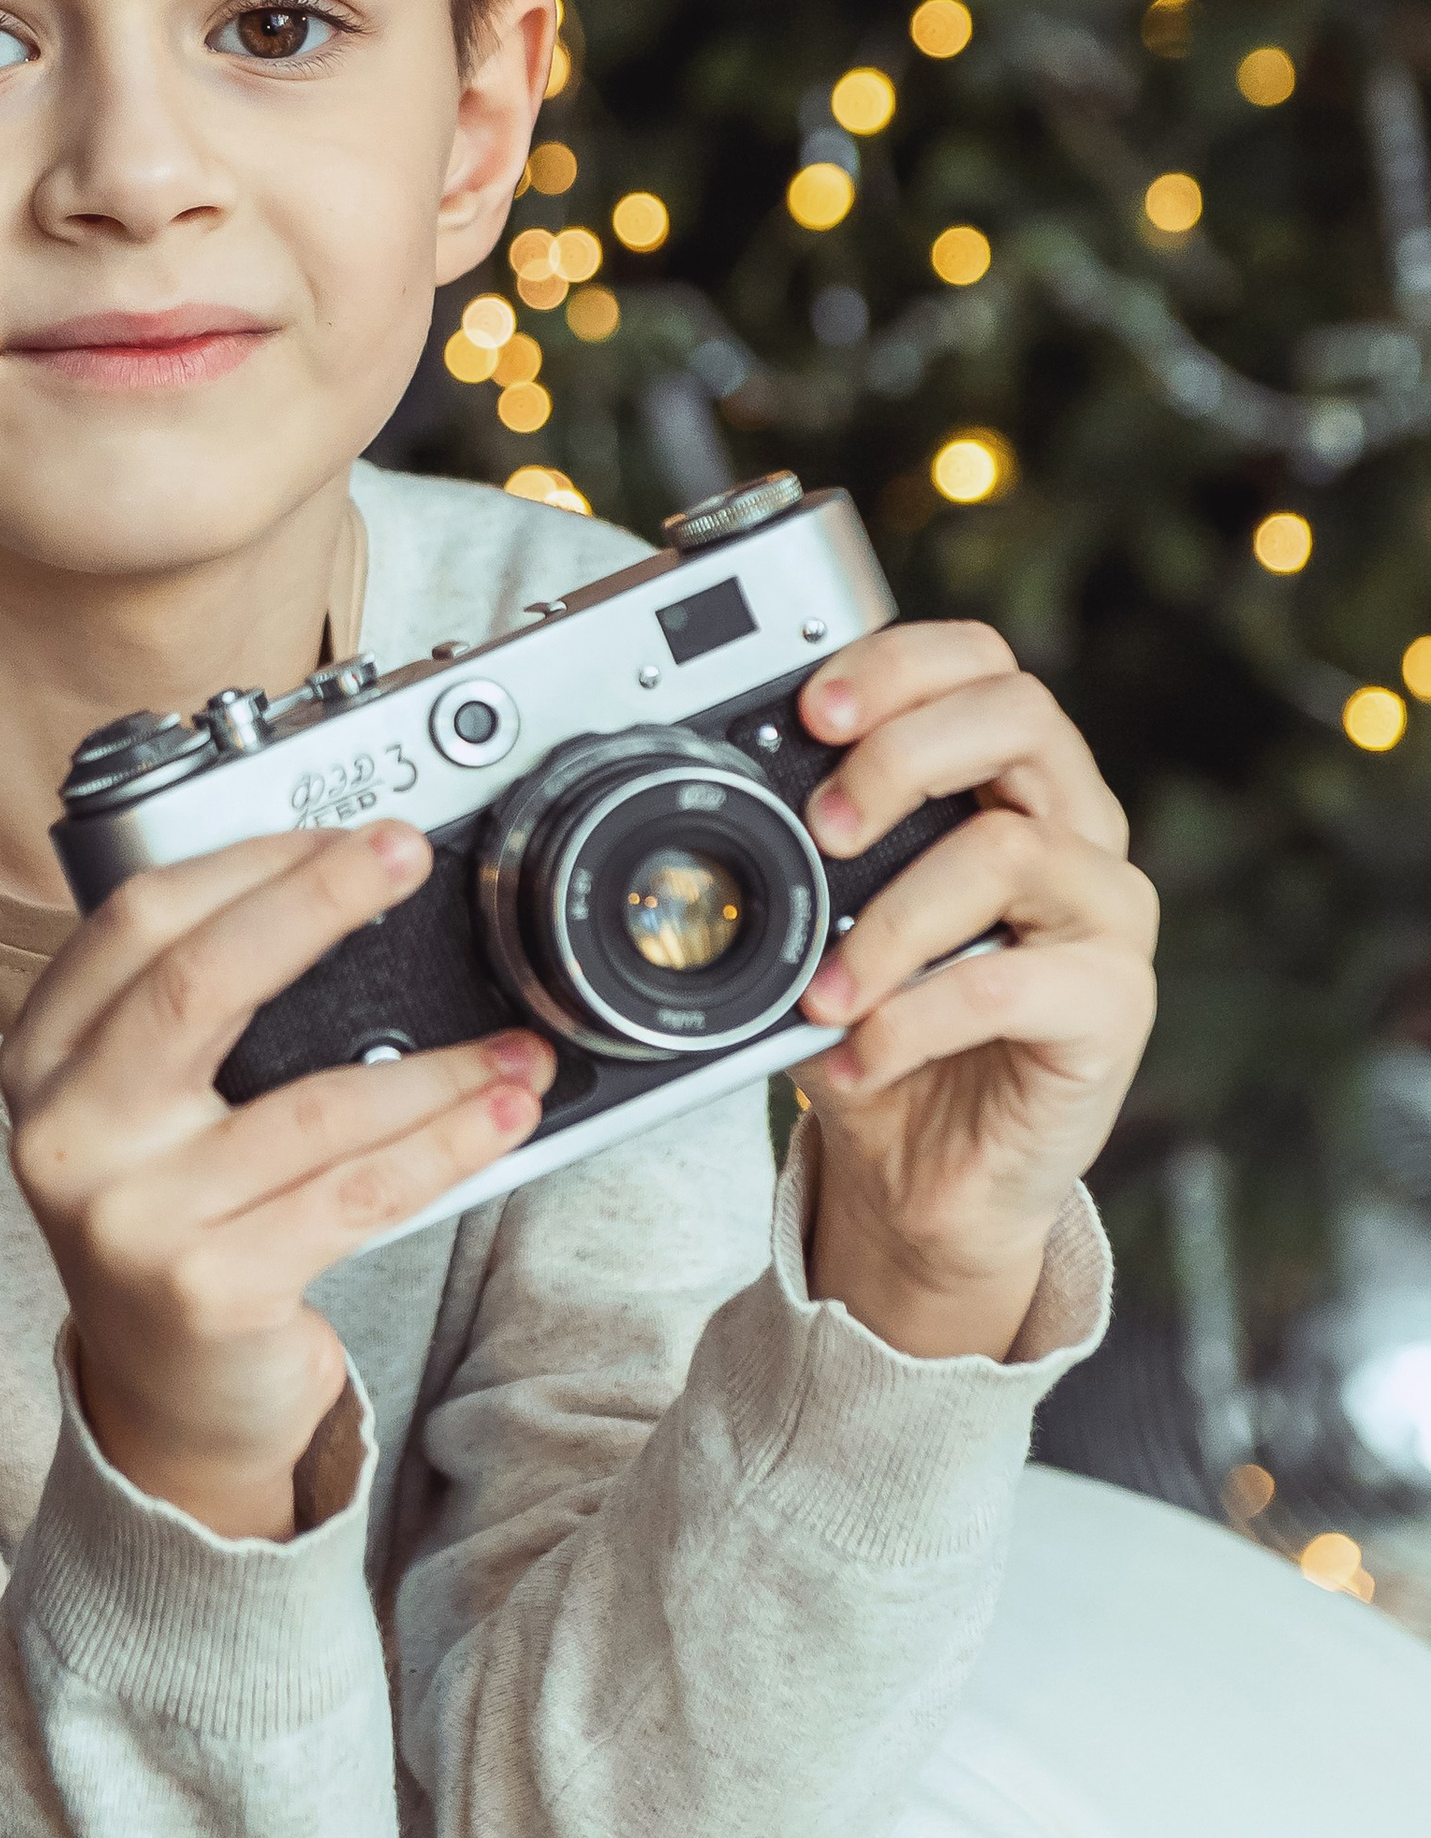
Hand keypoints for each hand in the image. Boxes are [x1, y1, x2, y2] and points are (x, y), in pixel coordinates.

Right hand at [1, 826, 549, 1537]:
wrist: (168, 1397)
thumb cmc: (176, 1220)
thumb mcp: (141, 1106)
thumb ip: (185, 1006)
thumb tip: (335, 883)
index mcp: (42, 1059)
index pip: (139, 921)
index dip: (251, 862)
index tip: (349, 833)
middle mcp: (64, 1133)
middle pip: (201, 981)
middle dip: (320, 900)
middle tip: (408, 859)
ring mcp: (128, 1218)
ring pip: (313, 1103)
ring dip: (441, 1065)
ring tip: (516, 1044)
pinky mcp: (206, 1288)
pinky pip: (357, 1193)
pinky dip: (447, 1145)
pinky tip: (502, 1117)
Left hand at [793, 622, 1156, 1361]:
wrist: (926, 1175)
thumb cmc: (880, 1029)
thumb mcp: (826, 926)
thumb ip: (804, 854)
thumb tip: (722, 799)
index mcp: (1012, 782)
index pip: (983, 664)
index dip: (901, 662)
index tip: (814, 708)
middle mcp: (1078, 829)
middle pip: (1022, 717)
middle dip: (902, 755)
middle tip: (822, 828)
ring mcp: (1107, 914)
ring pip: (1011, 848)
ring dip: (891, 919)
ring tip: (823, 990)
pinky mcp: (1115, 1005)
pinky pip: (1012, 980)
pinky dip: (915, 1017)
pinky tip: (861, 1053)